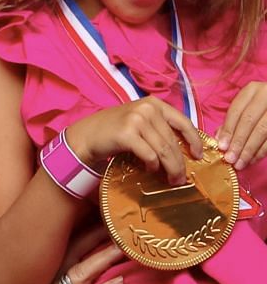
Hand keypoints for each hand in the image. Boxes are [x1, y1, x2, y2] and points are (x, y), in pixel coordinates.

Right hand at [66, 96, 204, 184]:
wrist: (86, 135)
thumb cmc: (114, 131)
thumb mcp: (140, 122)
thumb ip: (159, 128)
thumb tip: (184, 149)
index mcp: (154, 103)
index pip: (183, 122)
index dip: (194, 141)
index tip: (198, 156)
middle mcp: (147, 109)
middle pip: (173, 141)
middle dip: (180, 163)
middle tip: (181, 178)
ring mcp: (136, 120)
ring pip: (164, 149)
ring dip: (171, 168)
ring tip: (172, 180)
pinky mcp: (127, 134)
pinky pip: (149, 155)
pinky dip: (153, 165)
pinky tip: (150, 170)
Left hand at [216, 82, 266, 170]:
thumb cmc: (259, 107)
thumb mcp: (246, 106)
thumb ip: (233, 120)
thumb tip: (220, 139)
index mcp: (252, 90)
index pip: (237, 111)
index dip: (228, 129)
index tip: (221, 146)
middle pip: (249, 121)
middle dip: (238, 142)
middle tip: (230, 158)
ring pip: (262, 131)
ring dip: (250, 150)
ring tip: (240, 163)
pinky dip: (262, 151)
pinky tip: (253, 160)